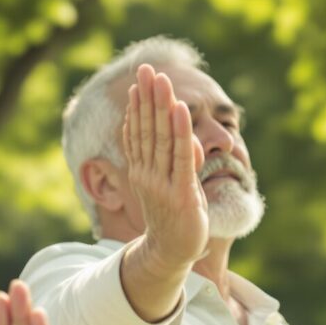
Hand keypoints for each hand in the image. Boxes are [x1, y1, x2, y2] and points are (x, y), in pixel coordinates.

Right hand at [122, 63, 206, 268]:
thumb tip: (186, 138)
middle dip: (149, 97)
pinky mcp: (181, 193)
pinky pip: (180, 158)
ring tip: (161, 81)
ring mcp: (163, 184)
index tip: (141, 82)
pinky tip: (178, 110)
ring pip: (161, 138)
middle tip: (147, 69)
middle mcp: (149, 174)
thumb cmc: (176, 219)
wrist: (171, 255)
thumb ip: (178, 162)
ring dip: (161, 107)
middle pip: (148, 129)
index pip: (139, 132)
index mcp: (143, 171)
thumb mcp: (175, 186)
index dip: (139, 106)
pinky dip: (179, 132)